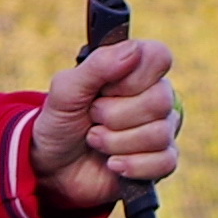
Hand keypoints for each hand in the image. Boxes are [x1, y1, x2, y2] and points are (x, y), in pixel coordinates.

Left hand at [32, 36, 179, 215]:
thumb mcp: (66, 90)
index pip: (159, 57)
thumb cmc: (61, 122)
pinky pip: (165, 162)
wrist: (52, 167)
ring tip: (95, 140)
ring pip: (159, 134)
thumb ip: (97, 65)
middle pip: (160, 101)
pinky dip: (132, 166)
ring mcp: (161, 129)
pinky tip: (112, 164)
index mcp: (136, 69)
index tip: (104, 89)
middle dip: (114, 116)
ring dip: (115, 142)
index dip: (132, 77)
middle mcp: (155, 96)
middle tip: (92, 117)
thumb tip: (134, 50)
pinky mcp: (161, 161)